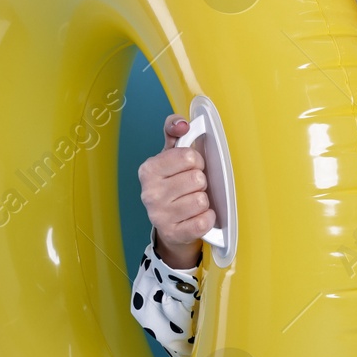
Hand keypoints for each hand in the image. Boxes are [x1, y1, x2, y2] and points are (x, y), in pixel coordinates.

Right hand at [137, 113, 211, 269]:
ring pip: (202, 200)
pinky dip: (207, 219)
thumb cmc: (173, 186)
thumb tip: (182, 123)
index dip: (196, 161)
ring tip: (193, 202)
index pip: (188, 156)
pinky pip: (204, 221)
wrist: (172, 227)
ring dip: (203, 201)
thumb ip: (174, 132)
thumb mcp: (170, 156)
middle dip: (200, 182)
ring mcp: (160, 216)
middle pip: (197, 179)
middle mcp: (149, 193)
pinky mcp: (174, 234)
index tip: (190, 167)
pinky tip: (198, 217)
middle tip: (192, 187)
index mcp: (148, 170)